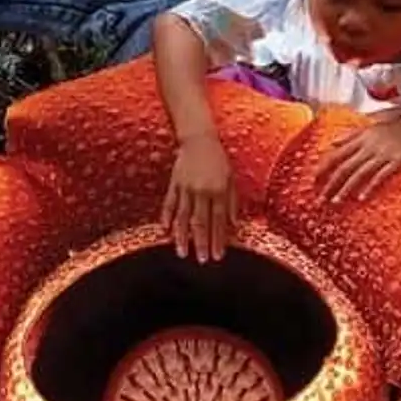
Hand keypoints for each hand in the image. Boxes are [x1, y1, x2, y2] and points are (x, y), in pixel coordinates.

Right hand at [161, 134, 237, 262]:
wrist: (199, 139)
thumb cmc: (218, 159)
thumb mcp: (231, 178)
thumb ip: (232, 202)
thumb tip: (234, 225)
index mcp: (218, 190)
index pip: (218, 221)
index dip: (218, 240)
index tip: (218, 256)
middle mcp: (201, 191)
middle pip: (200, 222)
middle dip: (201, 243)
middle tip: (202, 260)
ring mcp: (185, 188)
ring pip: (183, 217)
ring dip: (182, 236)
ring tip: (182, 253)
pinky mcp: (174, 184)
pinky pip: (169, 203)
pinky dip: (166, 217)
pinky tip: (165, 230)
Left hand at [315, 112, 400, 202]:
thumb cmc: (393, 128)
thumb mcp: (369, 128)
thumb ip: (349, 135)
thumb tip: (331, 143)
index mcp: (361, 138)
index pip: (337, 154)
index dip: (324, 168)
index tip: (313, 180)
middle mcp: (368, 147)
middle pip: (345, 167)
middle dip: (330, 184)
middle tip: (320, 199)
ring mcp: (382, 155)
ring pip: (359, 174)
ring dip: (346, 189)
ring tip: (335, 201)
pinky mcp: (396, 162)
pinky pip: (380, 177)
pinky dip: (370, 188)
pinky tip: (361, 198)